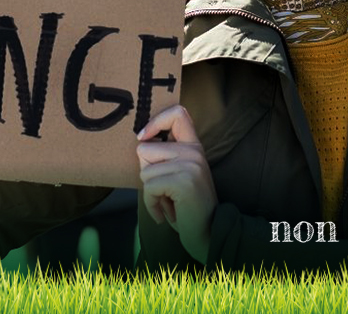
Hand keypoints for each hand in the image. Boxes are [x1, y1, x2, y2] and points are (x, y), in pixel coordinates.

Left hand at [136, 105, 217, 264]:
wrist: (207, 233)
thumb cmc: (186, 206)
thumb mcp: (178, 174)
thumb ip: (164, 156)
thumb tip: (139, 141)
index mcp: (193, 146)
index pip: (177, 113)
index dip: (155, 121)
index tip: (143, 137)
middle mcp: (194, 151)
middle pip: (145, 148)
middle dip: (147, 174)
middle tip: (166, 191)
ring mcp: (191, 164)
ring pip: (144, 171)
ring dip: (151, 193)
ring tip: (169, 202)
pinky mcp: (184, 181)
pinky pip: (149, 187)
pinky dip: (152, 204)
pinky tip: (166, 213)